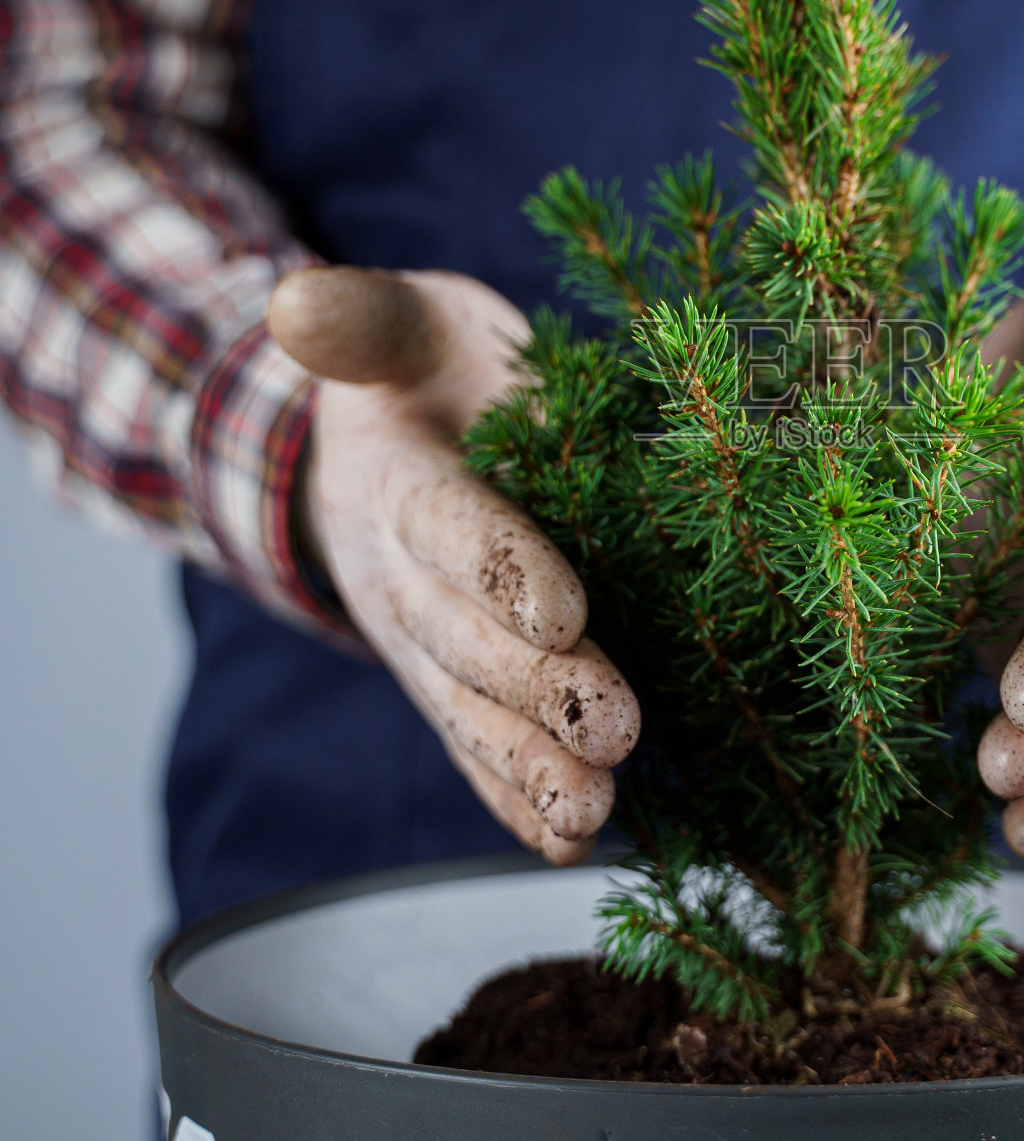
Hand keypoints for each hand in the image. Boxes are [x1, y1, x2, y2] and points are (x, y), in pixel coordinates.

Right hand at [268, 267, 639, 864]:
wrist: (382, 448)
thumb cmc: (416, 373)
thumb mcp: (396, 321)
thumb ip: (358, 317)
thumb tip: (294, 301)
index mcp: (398, 483)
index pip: (449, 528)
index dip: (502, 567)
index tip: (565, 612)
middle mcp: (403, 581)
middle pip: (467, 641)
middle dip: (538, 690)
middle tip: (614, 729)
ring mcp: (426, 645)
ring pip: (472, 714)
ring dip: (533, 766)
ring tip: (595, 808)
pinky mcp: (458, 682)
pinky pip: (480, 748)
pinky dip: (520, 799)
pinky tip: (576, 840)